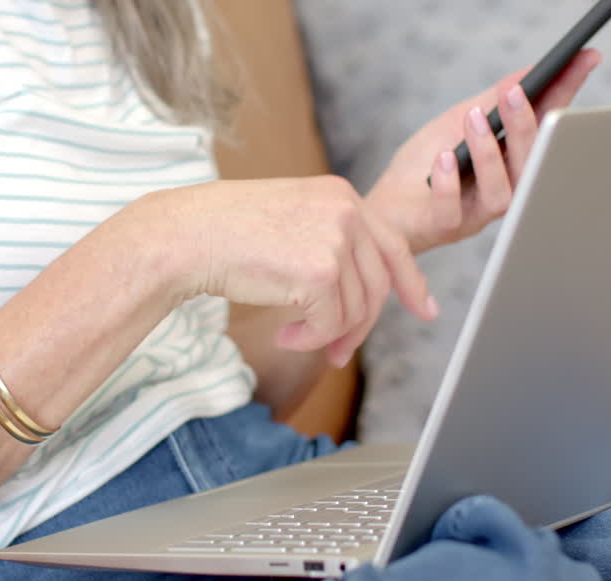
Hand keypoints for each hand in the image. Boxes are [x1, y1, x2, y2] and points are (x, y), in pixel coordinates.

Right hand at [160, 177, 438, 367]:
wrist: (185, 237)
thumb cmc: (223, 234)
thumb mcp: (290, 223)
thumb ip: (330, 245)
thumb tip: (362, 297)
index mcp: (340, 194)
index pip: (392, 244)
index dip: (411, 282)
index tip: (425, 309)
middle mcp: (346, 211)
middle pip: (377, 285)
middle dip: (360, 327)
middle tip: (339, 356)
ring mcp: (335, 239)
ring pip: (356, 310)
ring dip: (328, 335)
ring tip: (293, 335)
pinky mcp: (319, 272)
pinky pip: (331, 324)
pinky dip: (311, 340)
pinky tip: (284, 334)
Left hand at [367, 49, 601, 254]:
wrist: (381, 205)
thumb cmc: (423, 165)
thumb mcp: (457, 122)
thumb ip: (491, 102)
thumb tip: (527, 73)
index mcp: (512, 163)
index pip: (545, 128)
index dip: (567, 94)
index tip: (583, 60)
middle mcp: (502, 191)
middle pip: (529, 165)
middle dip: (526, 127)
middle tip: (515, 92)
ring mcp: (475, 212)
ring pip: (500, 192)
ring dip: (489, 154)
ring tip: (473, 118)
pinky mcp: (444, 227)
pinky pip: (452, 211)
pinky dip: (449, 183)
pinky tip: (445, 157)